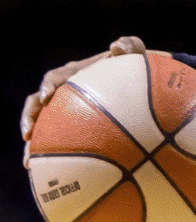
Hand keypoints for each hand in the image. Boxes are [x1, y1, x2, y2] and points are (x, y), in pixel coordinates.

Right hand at [20, 35, 153, 167]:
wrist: (141, 83)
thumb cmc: (136, 66)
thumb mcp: (136, 52)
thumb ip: (130, 45)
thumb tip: (118, 46)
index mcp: (74, 73)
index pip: (54, 78)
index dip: (47, 86)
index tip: (47, 97)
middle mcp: (65, 91)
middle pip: (37, 104)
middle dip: (29, 118)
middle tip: (28, 135)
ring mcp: (67, 109)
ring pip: (42, 125)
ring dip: (33, 143)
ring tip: (29, 162)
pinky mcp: (74, 125)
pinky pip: (60, 140)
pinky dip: (55, 154)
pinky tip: (55, 175)